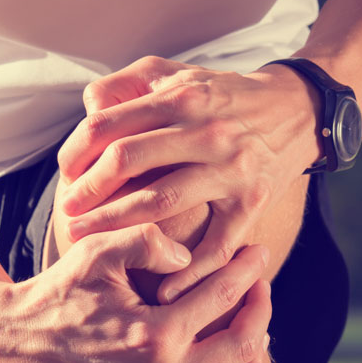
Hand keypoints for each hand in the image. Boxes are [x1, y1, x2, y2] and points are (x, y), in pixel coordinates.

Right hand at [0, 223, 271, 362]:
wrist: (16, 340)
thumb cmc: (59, 291)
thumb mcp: (98, 250)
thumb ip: (149, 240)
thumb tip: (194, 257)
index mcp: (155, 333)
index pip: (224, 296)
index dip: (247, 270)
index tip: (258, 254)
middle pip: (241, 350)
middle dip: (259, 312)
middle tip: (258, 289)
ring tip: (251, 345)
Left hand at [57, 56, 319, 302]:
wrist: (296, 109)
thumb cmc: (223, 95)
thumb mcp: (176, 74)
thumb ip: (128, 84)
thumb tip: (88, 111)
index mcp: (181, 97)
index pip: (109, 124)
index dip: (76, 151)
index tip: (65, 174)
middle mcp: (206, 130)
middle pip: (127, 160)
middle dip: (87, 191)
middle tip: (68, 214)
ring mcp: (231, 169)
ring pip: (161, 201)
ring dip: (117, 225)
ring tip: (88, 241)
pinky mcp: (252, 202)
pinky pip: (216, 244)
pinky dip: (189, 271)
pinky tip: (161, 288)